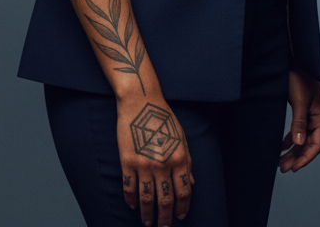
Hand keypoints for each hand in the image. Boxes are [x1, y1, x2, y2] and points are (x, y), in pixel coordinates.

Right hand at [116, 93, 192, 226]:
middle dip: (165, 218)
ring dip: (147, 215)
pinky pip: (129, 188)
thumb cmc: (165, 119)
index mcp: (179, 158)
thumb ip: (187, 161)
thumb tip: (191, 183)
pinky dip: (131, 200)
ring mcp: (144, 165)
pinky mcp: (127, 163)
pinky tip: (133, 206)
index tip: (180, 216)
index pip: (183, 191)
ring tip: (148, 223)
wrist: (141, 104)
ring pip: (146, 199)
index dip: (183, 207)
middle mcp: (162, 164)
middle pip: (165, 200)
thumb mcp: (182, 137)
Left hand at [279, 69, 319, 171]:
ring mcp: (310, 116)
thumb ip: (299, 122)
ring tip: (280, 161)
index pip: (317, 144)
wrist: (295, 62)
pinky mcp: (302, 112)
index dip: (306, 158)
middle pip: (309, 144)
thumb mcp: (299, 101)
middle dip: (297, 157)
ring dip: (293, 151)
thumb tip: (298, 143)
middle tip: (283, 168)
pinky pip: (298, 132)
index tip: (294, 167)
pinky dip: (290, 141)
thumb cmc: (300, 78)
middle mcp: (317, 118)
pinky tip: (282, 147)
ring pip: (302, 140)